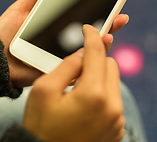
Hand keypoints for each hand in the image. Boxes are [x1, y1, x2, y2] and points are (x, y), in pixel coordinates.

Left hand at [0, 0, 128, 87]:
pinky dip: (92, 55)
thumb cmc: (4, 33)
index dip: (95, 9)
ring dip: (105, 37)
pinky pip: (79, 64)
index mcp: (54, 25)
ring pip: (89, 48)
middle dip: (108, 22)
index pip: (80, 16)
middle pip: (89, 32)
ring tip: (114, 26)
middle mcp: (61, 40)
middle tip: (121, 13)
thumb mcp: (19, 9)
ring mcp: (61, 55)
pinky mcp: (58, 69)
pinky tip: (101, 44)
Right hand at [23, 25, 124, 141]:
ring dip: (98, 76)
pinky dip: (101, 94)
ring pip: (113, 82)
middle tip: (76, 65)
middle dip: (95, 59)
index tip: (88, 28)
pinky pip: (113, 100)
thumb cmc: (40, 126)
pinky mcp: (116, 130)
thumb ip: (66, 65)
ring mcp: (116, 121)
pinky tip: (83, 102)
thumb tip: (83, 53)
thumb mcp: (43, 90)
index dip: (92, 36)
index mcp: (93, 94)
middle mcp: (112, 107)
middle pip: (111, 65)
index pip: (97, 53)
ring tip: (77, 87)